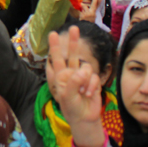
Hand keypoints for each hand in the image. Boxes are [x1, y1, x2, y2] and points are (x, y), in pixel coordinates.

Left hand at [46, 27, 104, 146]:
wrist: (85, 119)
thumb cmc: (71, 108)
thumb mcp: (67, 97)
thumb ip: (72, 83)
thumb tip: (82, 71)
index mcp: (59, 76)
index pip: (56, 59)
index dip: (54, 46)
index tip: (53, 34)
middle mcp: (70, 73)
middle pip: (72, 54)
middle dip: (73, 42)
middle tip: (73, 28)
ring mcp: (82, 76)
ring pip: (86, 68)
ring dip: (85, 81)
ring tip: (82, 92)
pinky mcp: (92, 81)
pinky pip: (94, 77)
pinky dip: (92, 86)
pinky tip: (88, 94)